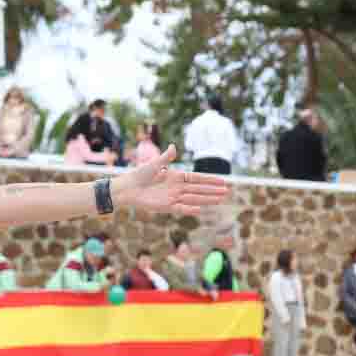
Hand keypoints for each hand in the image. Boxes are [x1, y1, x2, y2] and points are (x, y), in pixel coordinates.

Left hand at [112, 148, 230, 214]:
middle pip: (199, 190)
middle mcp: (177, 188)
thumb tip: (174, 146)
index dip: (210, 180)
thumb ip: (166, 157)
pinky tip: (200, 210)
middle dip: (213, 191)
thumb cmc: (140, 174)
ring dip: (207, 200)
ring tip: (220, 200)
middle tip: (227, 192)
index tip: (223, 181)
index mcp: (177, 177)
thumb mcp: (154, 164)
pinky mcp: (166, 206)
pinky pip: (181, 208)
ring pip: (194, 199)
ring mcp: (173, 198)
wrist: (128, 188)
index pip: (197, 179)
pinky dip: (190, 209)